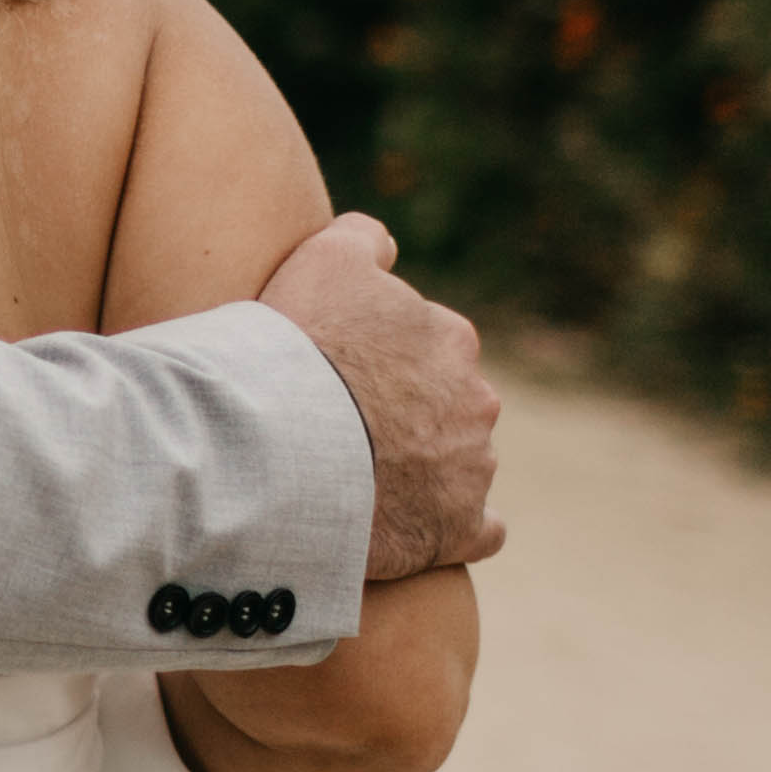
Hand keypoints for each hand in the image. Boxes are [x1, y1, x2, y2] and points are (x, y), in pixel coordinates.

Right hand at [257, 212, 503, 578]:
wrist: (292, 442)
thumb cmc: (305, 346)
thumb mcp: (324, 259)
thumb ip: (362, 239)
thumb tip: (385, 243)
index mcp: (451, 338)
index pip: (428, 346)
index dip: (382, 362)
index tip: (341, 377)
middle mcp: (476, 401)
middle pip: (449, 406)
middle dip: (413, 416)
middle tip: (348, 431)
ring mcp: (472, 469)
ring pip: (461, 465)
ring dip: (428, 471)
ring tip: (367, 484)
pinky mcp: (459, 529)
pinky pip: (478, 531)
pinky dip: (456, 529)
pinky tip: (422, 530)